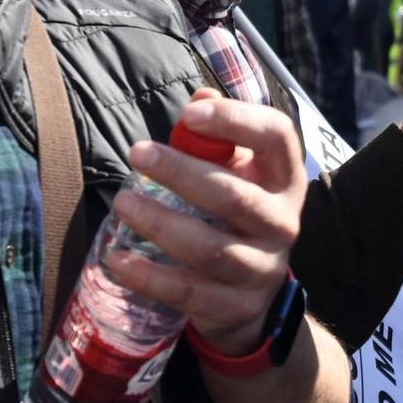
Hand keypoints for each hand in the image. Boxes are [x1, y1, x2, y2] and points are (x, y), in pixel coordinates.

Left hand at [106, 91, 304, 356]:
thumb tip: (200, 96)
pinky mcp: (238, 306)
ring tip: (122, 203)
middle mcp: (282, 223)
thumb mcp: (237, 173)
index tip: (190, 113)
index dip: (236, 120)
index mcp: (285, 179)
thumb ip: (216, 137)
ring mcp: (262, 269)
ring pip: (209, 248)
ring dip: (160, 224)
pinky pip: (189, 292)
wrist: (252, 294)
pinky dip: (150, 277)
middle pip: (234, 197)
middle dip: (182, 173)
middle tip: (137, 153)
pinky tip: (118, 259)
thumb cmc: (236, 214)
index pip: (277, 138)